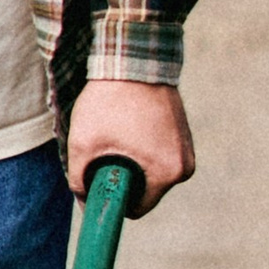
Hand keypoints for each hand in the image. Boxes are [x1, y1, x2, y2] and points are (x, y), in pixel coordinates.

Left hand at [68, 80, 194, 216]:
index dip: (112, 198)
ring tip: (118, 134)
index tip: (97, 177)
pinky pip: (158, 156)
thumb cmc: (109, 101)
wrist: (134, 60)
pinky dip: (141, 149)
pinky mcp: (184, 136)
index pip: (136, 208)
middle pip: (143, 191)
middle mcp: (185, 166)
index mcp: (168, 173)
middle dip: (121, 178)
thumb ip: (80, 181)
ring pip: (149, 173)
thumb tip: (86, 204)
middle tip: (104, 149)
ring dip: (131, 162)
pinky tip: (129, 126)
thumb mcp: (83, 144)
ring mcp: (188, 150)